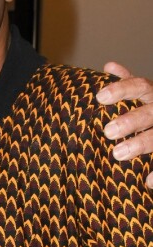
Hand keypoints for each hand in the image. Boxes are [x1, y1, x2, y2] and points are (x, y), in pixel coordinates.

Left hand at [97, 62, 152, 187]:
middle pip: (150, 113)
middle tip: (107, 131)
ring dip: (140, 145)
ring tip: (117, 155)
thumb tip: (109, 66)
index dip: (120, 90)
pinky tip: (146, 181)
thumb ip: (127, 83)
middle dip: (130, 121)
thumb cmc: (150, 107)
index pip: (139, 85)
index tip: (99, 97)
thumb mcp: (142, 93)